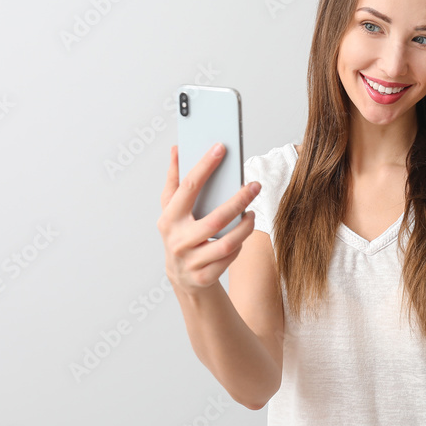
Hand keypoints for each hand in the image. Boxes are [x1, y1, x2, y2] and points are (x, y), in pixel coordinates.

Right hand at [157, 144, 261, 296]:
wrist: (181, 276)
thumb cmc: (180, 233)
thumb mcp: (172, 208)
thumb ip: (175, 179)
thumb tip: (176, 149)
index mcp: (169, 218)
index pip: (188, 187)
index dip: (204, 166)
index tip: (221, 148)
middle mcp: (177, 240)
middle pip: (215, 219)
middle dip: (239, 201)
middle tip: (255, 186)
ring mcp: (190, 261)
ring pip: (227, 243)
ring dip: (245, 227)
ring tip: (253, 214)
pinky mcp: (204, 277)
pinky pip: (229, 258)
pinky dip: (239, 245)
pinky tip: (242, 235)